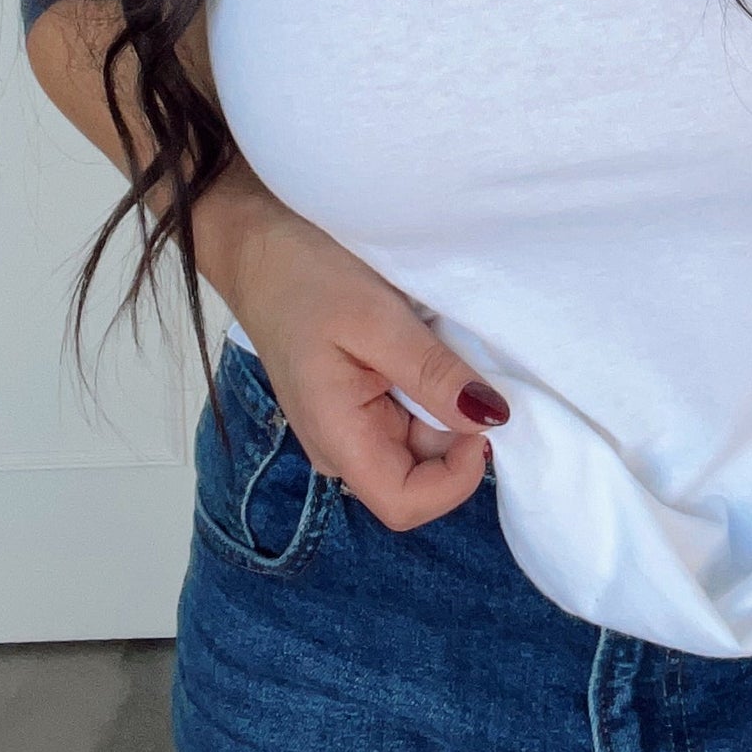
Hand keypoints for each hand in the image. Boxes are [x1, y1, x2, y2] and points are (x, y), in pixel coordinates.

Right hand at [205, 170, 506, 532]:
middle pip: (420, 474)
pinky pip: (407, 413)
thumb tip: (493, 418)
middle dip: (457, 432)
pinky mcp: (355, 401)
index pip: (406, 505)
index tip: (482, 417)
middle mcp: (343, 447)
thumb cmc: (304, 277)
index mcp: (338, 440)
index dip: (456, 478)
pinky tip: (426, 345)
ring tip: (442, 346)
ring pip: (420, 443)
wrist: (258, 246)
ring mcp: (347, 426)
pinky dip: (431, 388)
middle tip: (468, 364)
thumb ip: (432, 374)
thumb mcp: (376, 318)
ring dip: (446, 405)